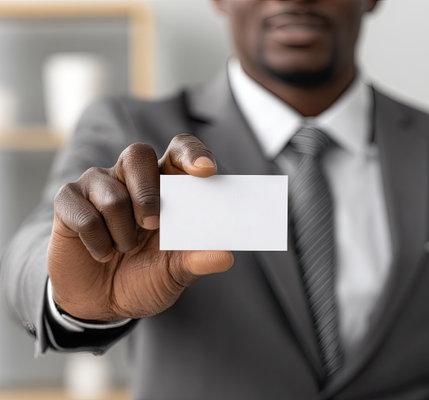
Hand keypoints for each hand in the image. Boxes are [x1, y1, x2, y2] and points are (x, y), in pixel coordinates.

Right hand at [48, 134, 233, 320]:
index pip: (178, 151)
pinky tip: (102, 255)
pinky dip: (97, 242)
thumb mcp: (174, 273)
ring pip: (111, 192)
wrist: (102, 303)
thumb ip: (196, 261)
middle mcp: (130, 179)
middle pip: (138, 154)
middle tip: (153, 224)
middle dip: (147, 192)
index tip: (205, 171)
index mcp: (164, 187)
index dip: (192, 154)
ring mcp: (97, 187)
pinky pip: (83, 214)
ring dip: (122, 232)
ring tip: (125, 250)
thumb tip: (225, 256)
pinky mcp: (69, 202)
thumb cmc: (143, 278)